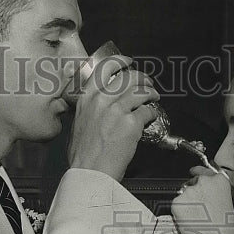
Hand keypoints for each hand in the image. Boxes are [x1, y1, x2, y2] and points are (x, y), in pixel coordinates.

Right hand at [67, 53, 159, 179]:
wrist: (89, 172)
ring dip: (151, 92)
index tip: (128, 62)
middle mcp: (101, 100)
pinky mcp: (131, 123)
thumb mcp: (79, 124)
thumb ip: (89, 110)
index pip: (105, 69)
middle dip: (142, 77)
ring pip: (141, 91)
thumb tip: (99, 107)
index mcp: (86, 99)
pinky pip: (148, 110)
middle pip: (128, 77)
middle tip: (147, 82)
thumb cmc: (83, 155)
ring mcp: (117, 111)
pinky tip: (153, 115)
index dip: (120, 62)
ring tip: (154, 96)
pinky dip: (153, 111)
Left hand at [170, 167, 233, 233]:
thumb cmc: (224, 230)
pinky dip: (179, 212)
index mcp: (219, 181)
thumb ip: (217, 193)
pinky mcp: (177, 202)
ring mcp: (189, 191)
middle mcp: (203, 182)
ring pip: (183, 194)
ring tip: (196, 218)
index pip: (205, 171)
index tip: (193, 172)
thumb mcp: (228, 205)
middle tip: (199, 209)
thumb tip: (208, 193)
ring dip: (186, 204)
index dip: (198, 172)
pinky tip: (189, 221)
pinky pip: (176, 205)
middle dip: (193, 193)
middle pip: (192, 182)